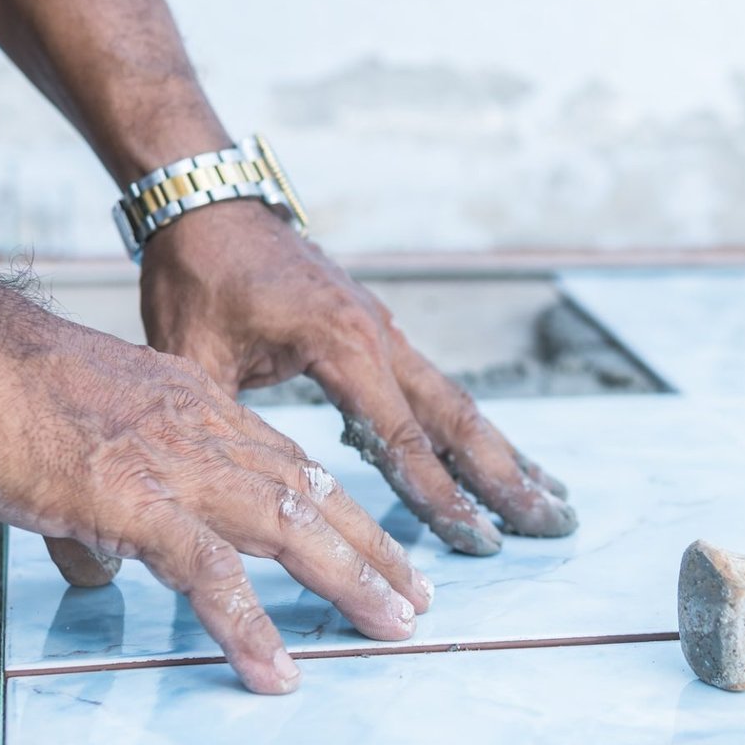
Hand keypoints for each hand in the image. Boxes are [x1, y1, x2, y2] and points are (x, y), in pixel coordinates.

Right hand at [0, 285, 431, 693]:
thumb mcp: (78, 439)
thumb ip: (104, 504)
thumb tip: (103, 567)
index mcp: (196, 406)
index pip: (289, 462)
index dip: (339, 507)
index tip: (373, 543)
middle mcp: (204, 430)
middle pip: (312, 494)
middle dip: (372, 549)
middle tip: (414, 597)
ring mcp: (175, 465)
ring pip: (288, 528)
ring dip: (348, 581)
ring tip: (391, 627)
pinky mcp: (133, 500)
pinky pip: (209, 573)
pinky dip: (249, 624)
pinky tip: (275, 667)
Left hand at [137, 200, 577, 555]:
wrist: (208, 201)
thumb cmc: (197, 274)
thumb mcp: (191, 354)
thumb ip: (218, 425)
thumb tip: (215, 500)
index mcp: (340, 342)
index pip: (401, 436)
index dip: (439, 495)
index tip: (479, 543)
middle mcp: (379, 334)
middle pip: (458, 417)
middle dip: (506, 477)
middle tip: (553, 524)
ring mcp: (384, 329)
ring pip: (457, 402)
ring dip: (503, 453)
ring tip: (549, 499)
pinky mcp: (378, 329)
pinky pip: (435, 387)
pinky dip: (469, 429)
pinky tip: (490, 456)